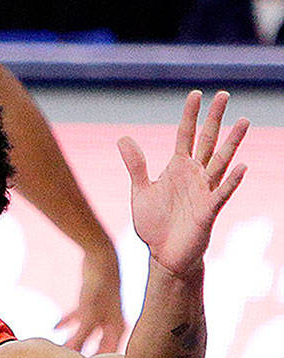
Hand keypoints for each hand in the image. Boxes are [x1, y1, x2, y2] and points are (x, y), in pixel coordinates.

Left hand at [56, 246, 124, 352]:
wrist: (101, 257)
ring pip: (87, 331)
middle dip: (86, 354)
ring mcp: (102, 311)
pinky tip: (54, 326)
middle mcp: (112, 321)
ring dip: (74, 339)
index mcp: (117, 327)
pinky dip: (67, 321)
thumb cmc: (99, 287)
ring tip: (61, 350)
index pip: (110, 352)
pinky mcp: (91, 301)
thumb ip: (81, 336)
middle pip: (99, 344)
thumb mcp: (89, 315)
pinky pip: (78, 316)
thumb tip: (73, 356)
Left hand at [118, 91, 248, 277]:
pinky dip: (232, 180)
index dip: (190, 115)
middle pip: (207, 141)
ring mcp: (204, 191)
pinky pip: (222, 193)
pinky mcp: (208, 210)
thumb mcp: (141, 190)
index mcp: (178, 168)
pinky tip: (242, 166)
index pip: (185, 135)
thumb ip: (136, 165)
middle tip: (223, 94)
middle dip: (214, 119)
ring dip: (232, 143)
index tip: (195, 94)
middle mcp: (195, 175)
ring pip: (221, 162)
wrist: (163, 255)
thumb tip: (123, 137)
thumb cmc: (155, 224)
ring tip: (244, 121)